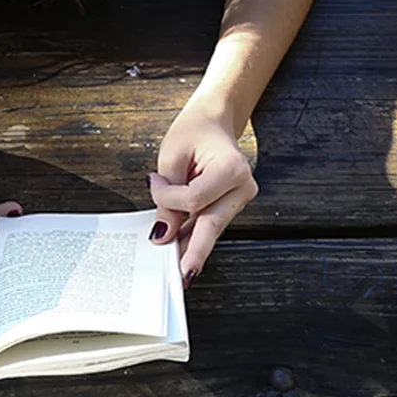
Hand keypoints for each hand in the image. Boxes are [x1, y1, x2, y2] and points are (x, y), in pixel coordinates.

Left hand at [147, 106, 257, 285]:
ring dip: (191, 245)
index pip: (195, 199)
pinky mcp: (232, 205)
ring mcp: (241, 198)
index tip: (153, 182)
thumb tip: (164, 234)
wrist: (214, 121)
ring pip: (211, 229)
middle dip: (194, 251)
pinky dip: (194, 235)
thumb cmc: (194, 131)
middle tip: (181, 276)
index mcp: (232, 168)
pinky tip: (181, 250)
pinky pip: (210, 224)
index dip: (168, 198)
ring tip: (173, 268)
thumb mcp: (172, 157)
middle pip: (212, 224)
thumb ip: (168, 195)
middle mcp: (243, 187)